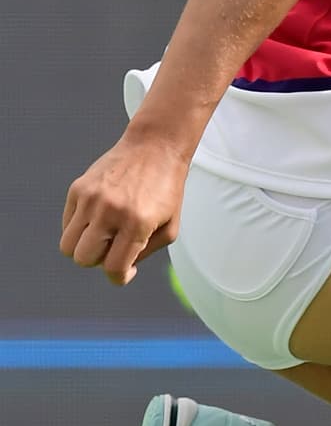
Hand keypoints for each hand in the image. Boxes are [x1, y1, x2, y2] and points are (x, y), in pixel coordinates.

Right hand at [61, 130, 188, 286]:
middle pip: (84, 259)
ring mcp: (91, 199)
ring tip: (103, 234)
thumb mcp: (170, 227)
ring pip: (68, 246)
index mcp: (137, 224)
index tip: (123, 272)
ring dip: (84, 247)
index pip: (113, 267)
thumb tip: (120, 269)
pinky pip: (66, 224)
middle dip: (98, 261)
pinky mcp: (78, 188)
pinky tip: (98, 216)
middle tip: (114, 247)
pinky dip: (79, 228)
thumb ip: (145, 253)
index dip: (118, 277)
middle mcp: (110, 211)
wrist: (154, 147)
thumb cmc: (166, 189)